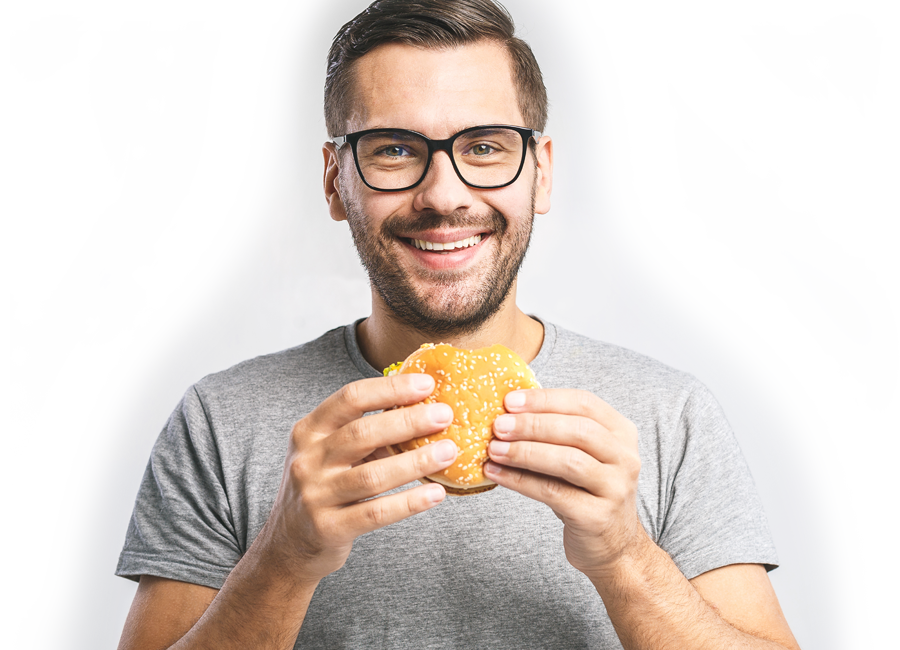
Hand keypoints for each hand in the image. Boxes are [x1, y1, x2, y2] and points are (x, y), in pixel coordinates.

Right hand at [263, 373, 458, 583]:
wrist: (288, 543)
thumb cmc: (322, 486)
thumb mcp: (330, 451)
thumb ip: (365, 431)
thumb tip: (423, 407)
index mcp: (309, 430)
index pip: (350, 398)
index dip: (390, 389)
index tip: (426, 385)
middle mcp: (308, 459)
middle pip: (362, 433)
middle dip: (408, 421)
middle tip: (445, 415)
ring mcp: (315, 495)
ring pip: (372, 476)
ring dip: (415, 463)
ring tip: (448, 453)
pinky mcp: (328, 528)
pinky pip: (376, 512)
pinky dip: (410, 502)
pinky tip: (435, 494)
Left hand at [484, 389, 646, 577]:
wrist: (613, 546)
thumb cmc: (586, 492)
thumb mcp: (581, 455)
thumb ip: (555, 432)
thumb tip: (506, 411)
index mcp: (621, 432)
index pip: (584, 403)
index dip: (545, 399)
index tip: (510, 400)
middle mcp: (625, 457)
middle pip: (578, 430)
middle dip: (532, 424)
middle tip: (498, 425)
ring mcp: (615, 488)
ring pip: (568, 461)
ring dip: (525, 452)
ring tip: (494, 449)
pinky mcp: (598, 517)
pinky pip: (553, 492)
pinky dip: (520, 481)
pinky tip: (497, 474)